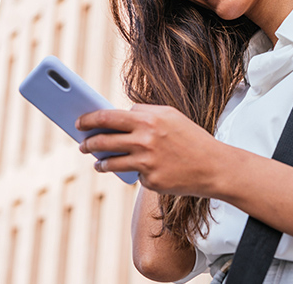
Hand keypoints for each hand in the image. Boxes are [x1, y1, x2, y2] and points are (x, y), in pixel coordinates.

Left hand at [76, 104, 222, 195]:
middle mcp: (145, 139)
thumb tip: (120, 114)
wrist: (213, 166)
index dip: (90, 119)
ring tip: (97, 162)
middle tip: (82, 145)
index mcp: (149, 119)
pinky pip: (131, 174)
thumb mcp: (170, 115)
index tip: (79, 122)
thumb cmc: (190, 137)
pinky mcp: (150, 180)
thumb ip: (145, 112)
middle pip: (104, 140)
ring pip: (110, 161)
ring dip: (100, 162)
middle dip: (88, 143)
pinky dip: (129, 172)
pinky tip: (130, 170)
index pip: (109, 116)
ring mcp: (147, 161)